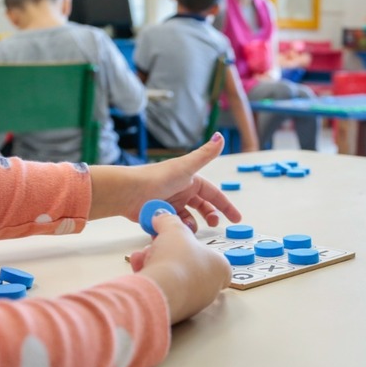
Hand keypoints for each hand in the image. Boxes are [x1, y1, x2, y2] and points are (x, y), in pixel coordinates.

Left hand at [89, 133, 241, 230]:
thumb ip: (205, 154)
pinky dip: (177, 229)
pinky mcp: (160, 215)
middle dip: (210, 215)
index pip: (213, 194)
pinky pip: (174, 225)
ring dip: (192, 224)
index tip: (236, 219)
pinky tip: (175, 229)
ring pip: (189, 218)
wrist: (129, 193)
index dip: (225, 205)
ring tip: (188, 226)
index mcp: (190, 180)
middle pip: (202, 207)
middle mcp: (181, 191)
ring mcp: (171, 204)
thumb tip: (221, 137)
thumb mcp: (186, 167)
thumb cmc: (157, 178)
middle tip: (213, 224)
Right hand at [129, 211, 230, 322]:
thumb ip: (169, 220)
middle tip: (155, 247)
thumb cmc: (177, 260)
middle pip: (187, 265)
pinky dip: (152, 279)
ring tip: (144, 257)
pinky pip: (164, 291)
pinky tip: (140, 269)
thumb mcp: (174, 230)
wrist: (161, 289)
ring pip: (173, 278)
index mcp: (221, 268)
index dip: (194, 248)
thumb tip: (161, 215)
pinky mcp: (176, 312)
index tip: (180, 243)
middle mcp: (211, 288)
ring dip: (156, 264)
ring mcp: (194, 302)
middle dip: (167, 254)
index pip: (214, 257)